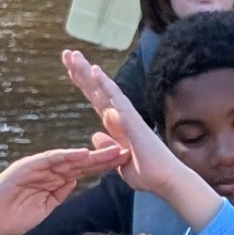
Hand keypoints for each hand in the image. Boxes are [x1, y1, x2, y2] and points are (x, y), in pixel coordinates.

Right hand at [0, 143, 125, 234]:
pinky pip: (47, 160)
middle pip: (82, 162)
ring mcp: (37, 167)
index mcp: (56, 181)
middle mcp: (48, 170)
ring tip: (111, 150)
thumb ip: (60, 195)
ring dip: (91, 154)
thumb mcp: (45, 209)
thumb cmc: (14, 218)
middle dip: (104, 157)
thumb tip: (75, 183)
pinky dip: (64, 156)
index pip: (85, 171)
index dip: (105, 167)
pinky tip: (81, 154)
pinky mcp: (24, 167)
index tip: (126, 164)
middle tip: (128, 150)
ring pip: (68, 158)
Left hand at [62, 49, 221, 223]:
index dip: (84, 83)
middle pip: (96, 89)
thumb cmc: (147, 174)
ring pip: (103, 88)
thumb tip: (96, 135)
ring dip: (88, 72)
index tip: (70, 68)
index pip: (96, 99)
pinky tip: (94, 70)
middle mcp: (120, 116)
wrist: (165, 181)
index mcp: (116, 125)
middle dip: (81, 71)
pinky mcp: (132, 120)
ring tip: (73, 55)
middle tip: (67, 53)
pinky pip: (116, 98)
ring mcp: (126, 115)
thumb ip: (107, 147)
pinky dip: (104, 84)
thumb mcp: (118, 161)